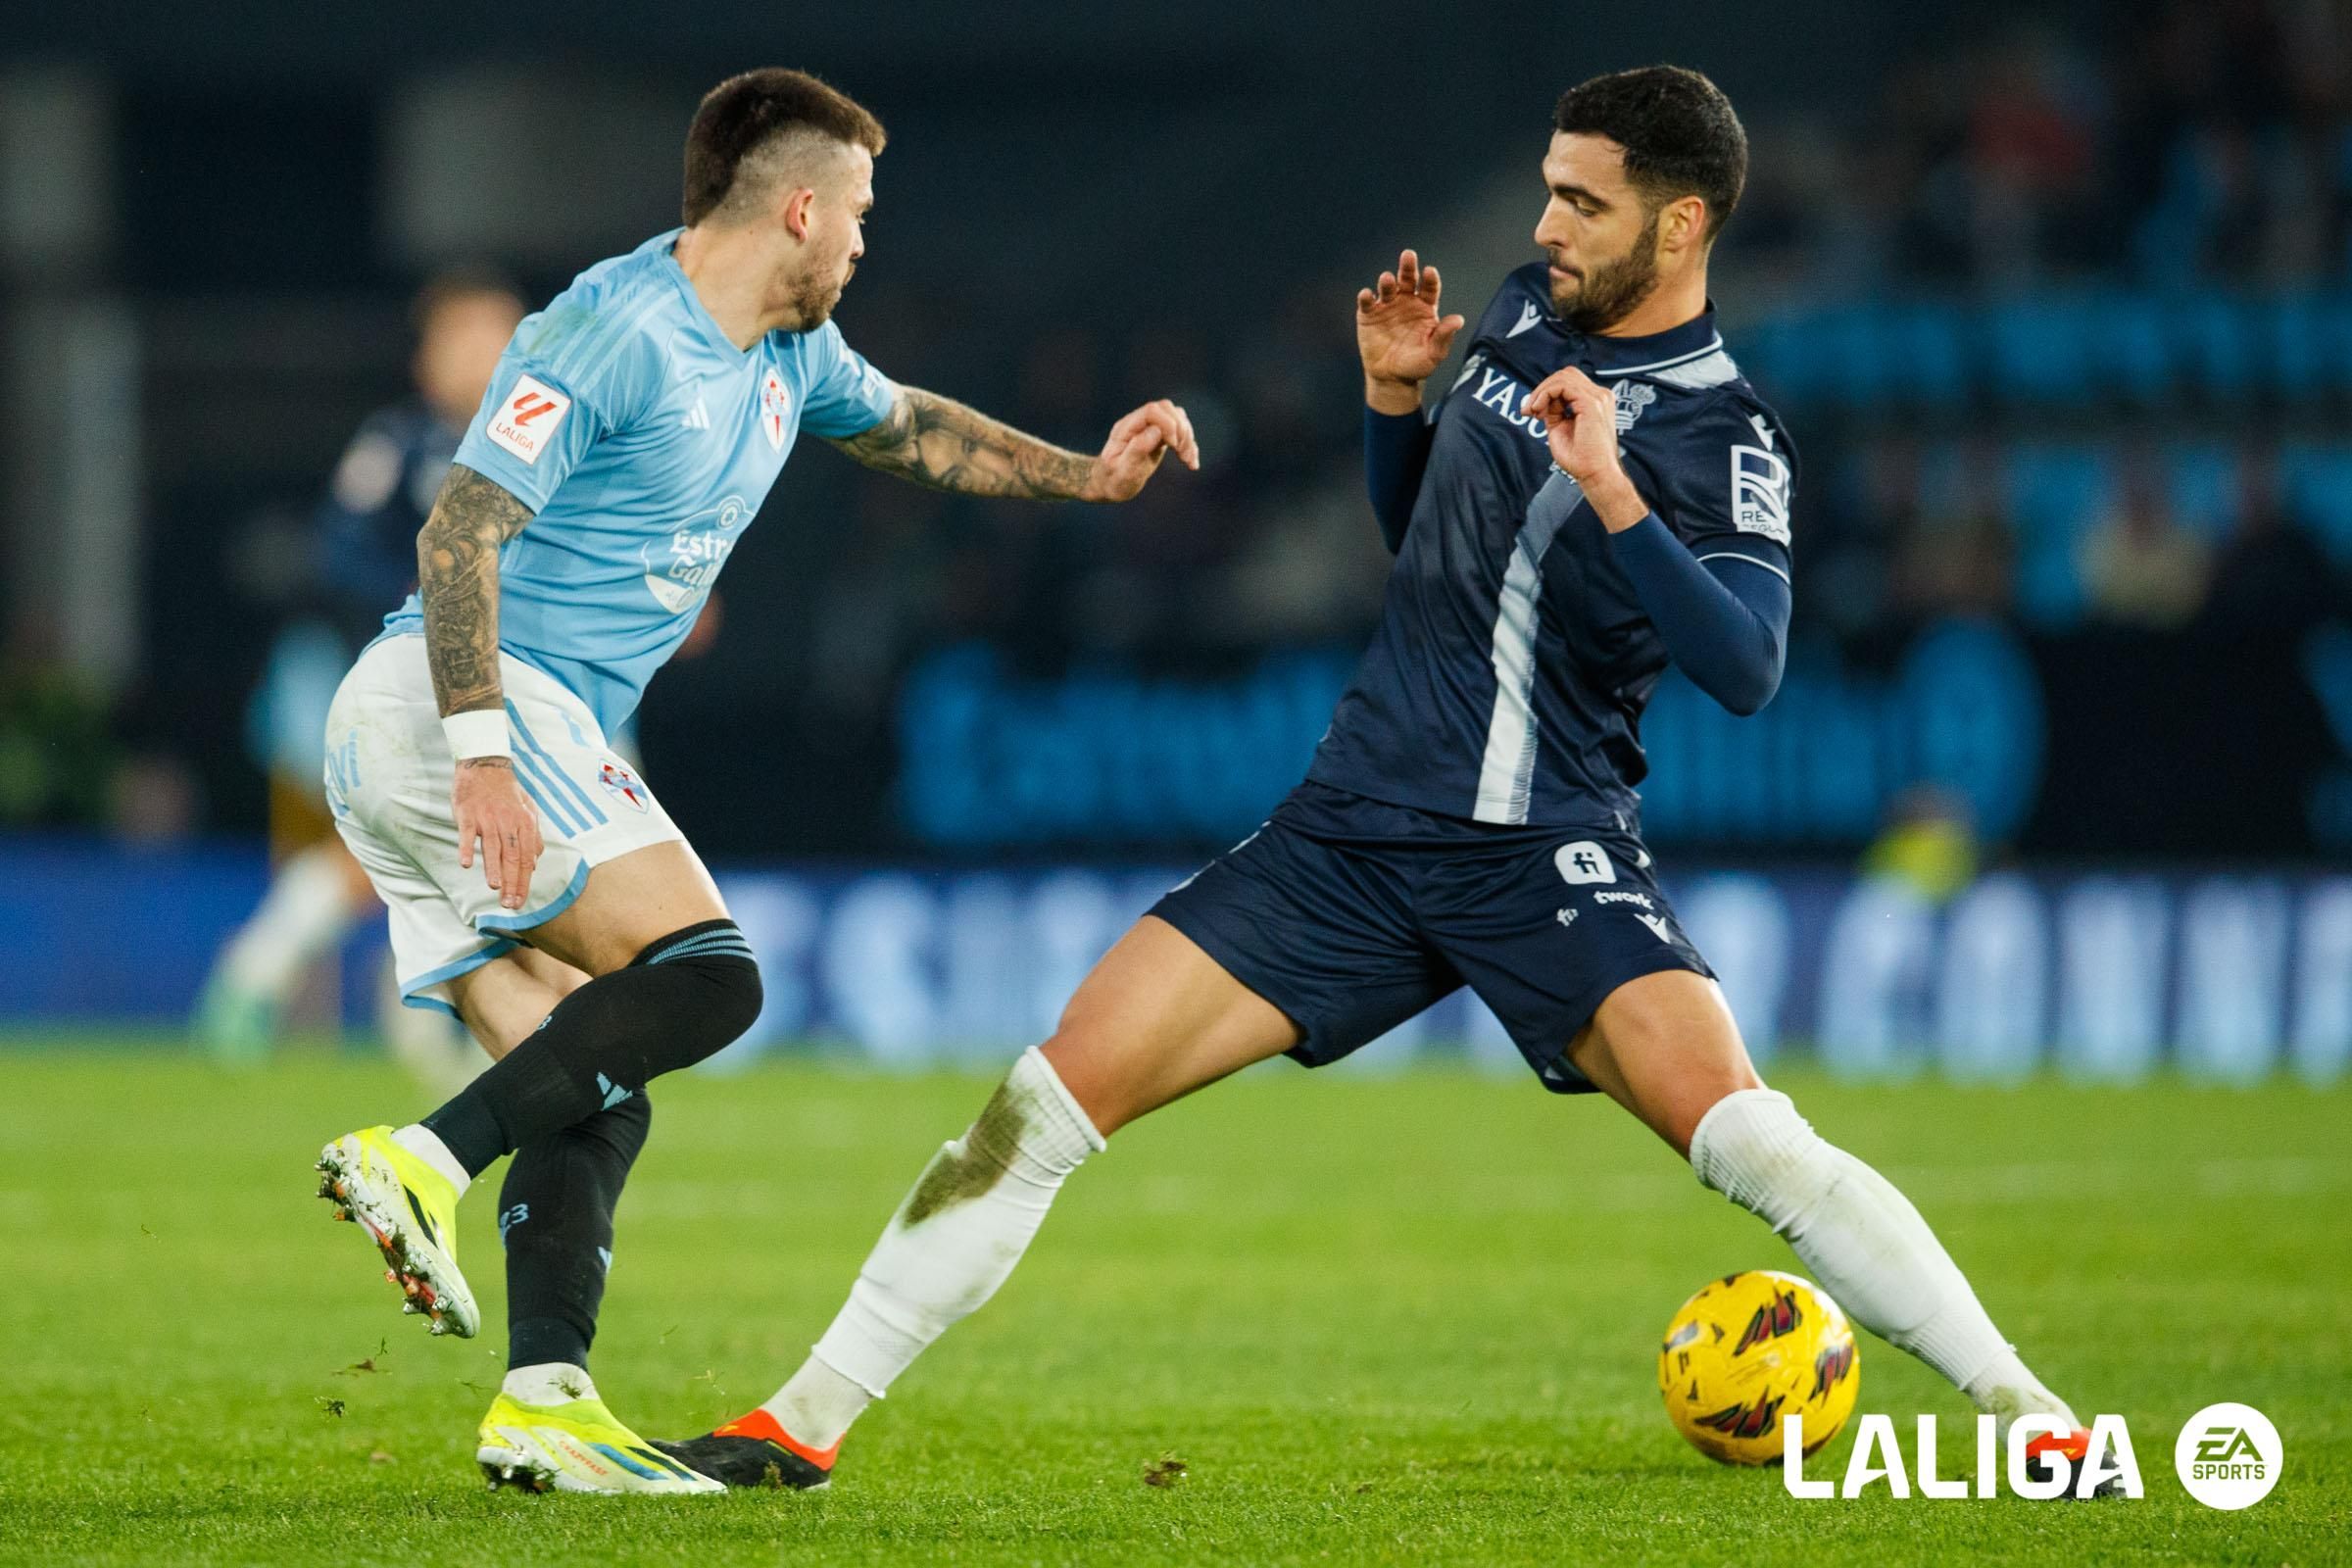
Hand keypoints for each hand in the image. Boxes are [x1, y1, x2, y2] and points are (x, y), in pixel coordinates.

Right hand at [452, 757, 542, 911]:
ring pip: (493, 847)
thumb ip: (533, 836)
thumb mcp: (528, 810)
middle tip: (508, 904)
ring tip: (495, 887)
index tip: (521, 900)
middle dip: (512, 882)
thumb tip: (535, 863)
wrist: (485, 766)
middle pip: (512, 856)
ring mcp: (487, 818)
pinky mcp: (468, 814)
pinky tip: (466, 865)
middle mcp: (508, 822)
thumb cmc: (507, 792)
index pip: (527, 858)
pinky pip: (467, 834)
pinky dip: (467, 849)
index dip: (524, 881)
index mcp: (525, 823)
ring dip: (493, 868)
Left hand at [1080, 398, 1198, 501]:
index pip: (1151, 411)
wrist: (1109, 484)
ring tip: (1187, 460)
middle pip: (1167, 409)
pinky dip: (1189, 445)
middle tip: (1182, 454)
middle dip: (1180, 429)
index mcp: (1126, 428)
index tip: (1172, 445)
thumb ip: (1137, 449)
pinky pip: (1179, 431)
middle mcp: (1138, 423)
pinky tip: (1191, 463)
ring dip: (1187, 437)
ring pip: (1176, 417)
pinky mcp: (1159, 436)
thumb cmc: (1113, 480)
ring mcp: (1149, 428)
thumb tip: (1155, 431)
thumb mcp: (1123, 471)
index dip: (1167, 423)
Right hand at [1357, 249, 1465, 411]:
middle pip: (1408, 279)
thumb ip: (1444, 336)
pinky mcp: (1368, 315)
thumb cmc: (1417, 364)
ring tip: (1386, 279)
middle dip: (1407, 267)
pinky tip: (1367, 295)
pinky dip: (1366, 297)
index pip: (1429, 288)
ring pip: (1387, 288)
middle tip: (1408, 255)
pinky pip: (1367, 303)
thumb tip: (1458, 320)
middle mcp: (1406, 302)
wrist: (1392, 377)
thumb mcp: (1434, 353)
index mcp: (1425, 307)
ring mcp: (1386, 306)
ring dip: (1386, 282)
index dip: (1430, 279)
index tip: (1429, 271)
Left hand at [1522, 365, 1621, 483]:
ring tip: (1532, 412)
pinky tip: (1538, 411)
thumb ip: (1554, 411)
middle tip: (1529, 410)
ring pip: (1562, 377)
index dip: (1547, 392)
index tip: (1532, 412)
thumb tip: (1542, 400)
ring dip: (1541, 392)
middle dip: (1543, 388)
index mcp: (1596, 402)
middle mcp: (1600, 396)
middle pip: (1566, 374)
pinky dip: (1545, 394)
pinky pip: (1561, 386)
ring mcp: (1598, 397)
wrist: (1595, 475)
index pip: (1568, 383)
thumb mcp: (1561, 428)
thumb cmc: (1581, 460)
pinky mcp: (1591, 403)